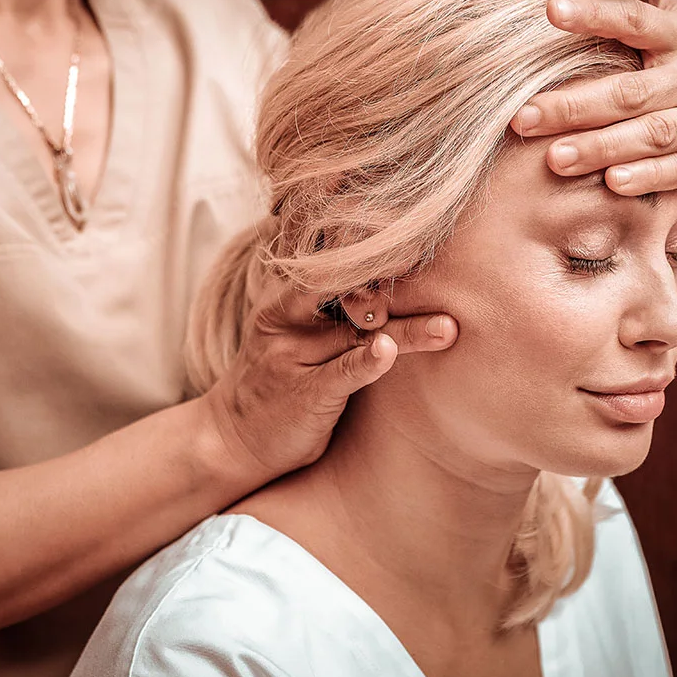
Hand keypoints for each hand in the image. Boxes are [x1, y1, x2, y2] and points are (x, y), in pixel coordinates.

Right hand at [198, 272, 457, 485]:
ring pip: (357, 332)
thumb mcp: (296, 334)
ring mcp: (292, 356)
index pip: (336, 264)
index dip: (378, 249)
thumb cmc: (280, 381)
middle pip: (351, 291)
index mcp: (288, 299)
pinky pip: (340, 372)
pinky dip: (366, 361)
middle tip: (444, 269)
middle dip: (396, 278)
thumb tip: (397, 282)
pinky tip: (389, 351)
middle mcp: (288, 320)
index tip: (425, 235)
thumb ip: (335, 309)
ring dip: (407, 328)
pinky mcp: (302, 394)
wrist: (228, 441)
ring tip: (448, 326)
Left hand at [510, 0, 676, 217]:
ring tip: (553, 158)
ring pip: (654, 133)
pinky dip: (650, 177)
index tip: (548, 9)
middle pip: (631, 91)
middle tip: (522, 119)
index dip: (594, 14)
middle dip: (574, 106)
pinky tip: (612, 183)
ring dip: (602, 147)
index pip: (634, 19)